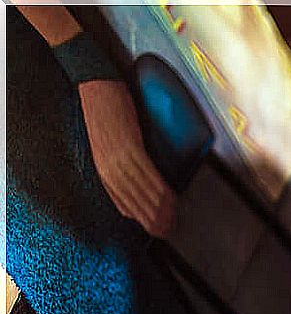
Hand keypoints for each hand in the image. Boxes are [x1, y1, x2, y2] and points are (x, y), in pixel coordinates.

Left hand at [78, 79, 174, 237]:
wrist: (94, 81)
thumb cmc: (102, 109)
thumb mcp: (105, 142)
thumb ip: (117, 162)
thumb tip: (135, 183)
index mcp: (100, 166)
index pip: (121, 200)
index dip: (139, 217)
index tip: (154, 229)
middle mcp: (107, 164)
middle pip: (133, 198)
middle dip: (151, 218)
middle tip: (168, 232)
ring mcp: (116, 154)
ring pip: (141, 188)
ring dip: (159, 207)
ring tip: (173, 219)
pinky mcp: (127, 143)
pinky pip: (145, 171)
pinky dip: (158, 186)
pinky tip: (168, 197)